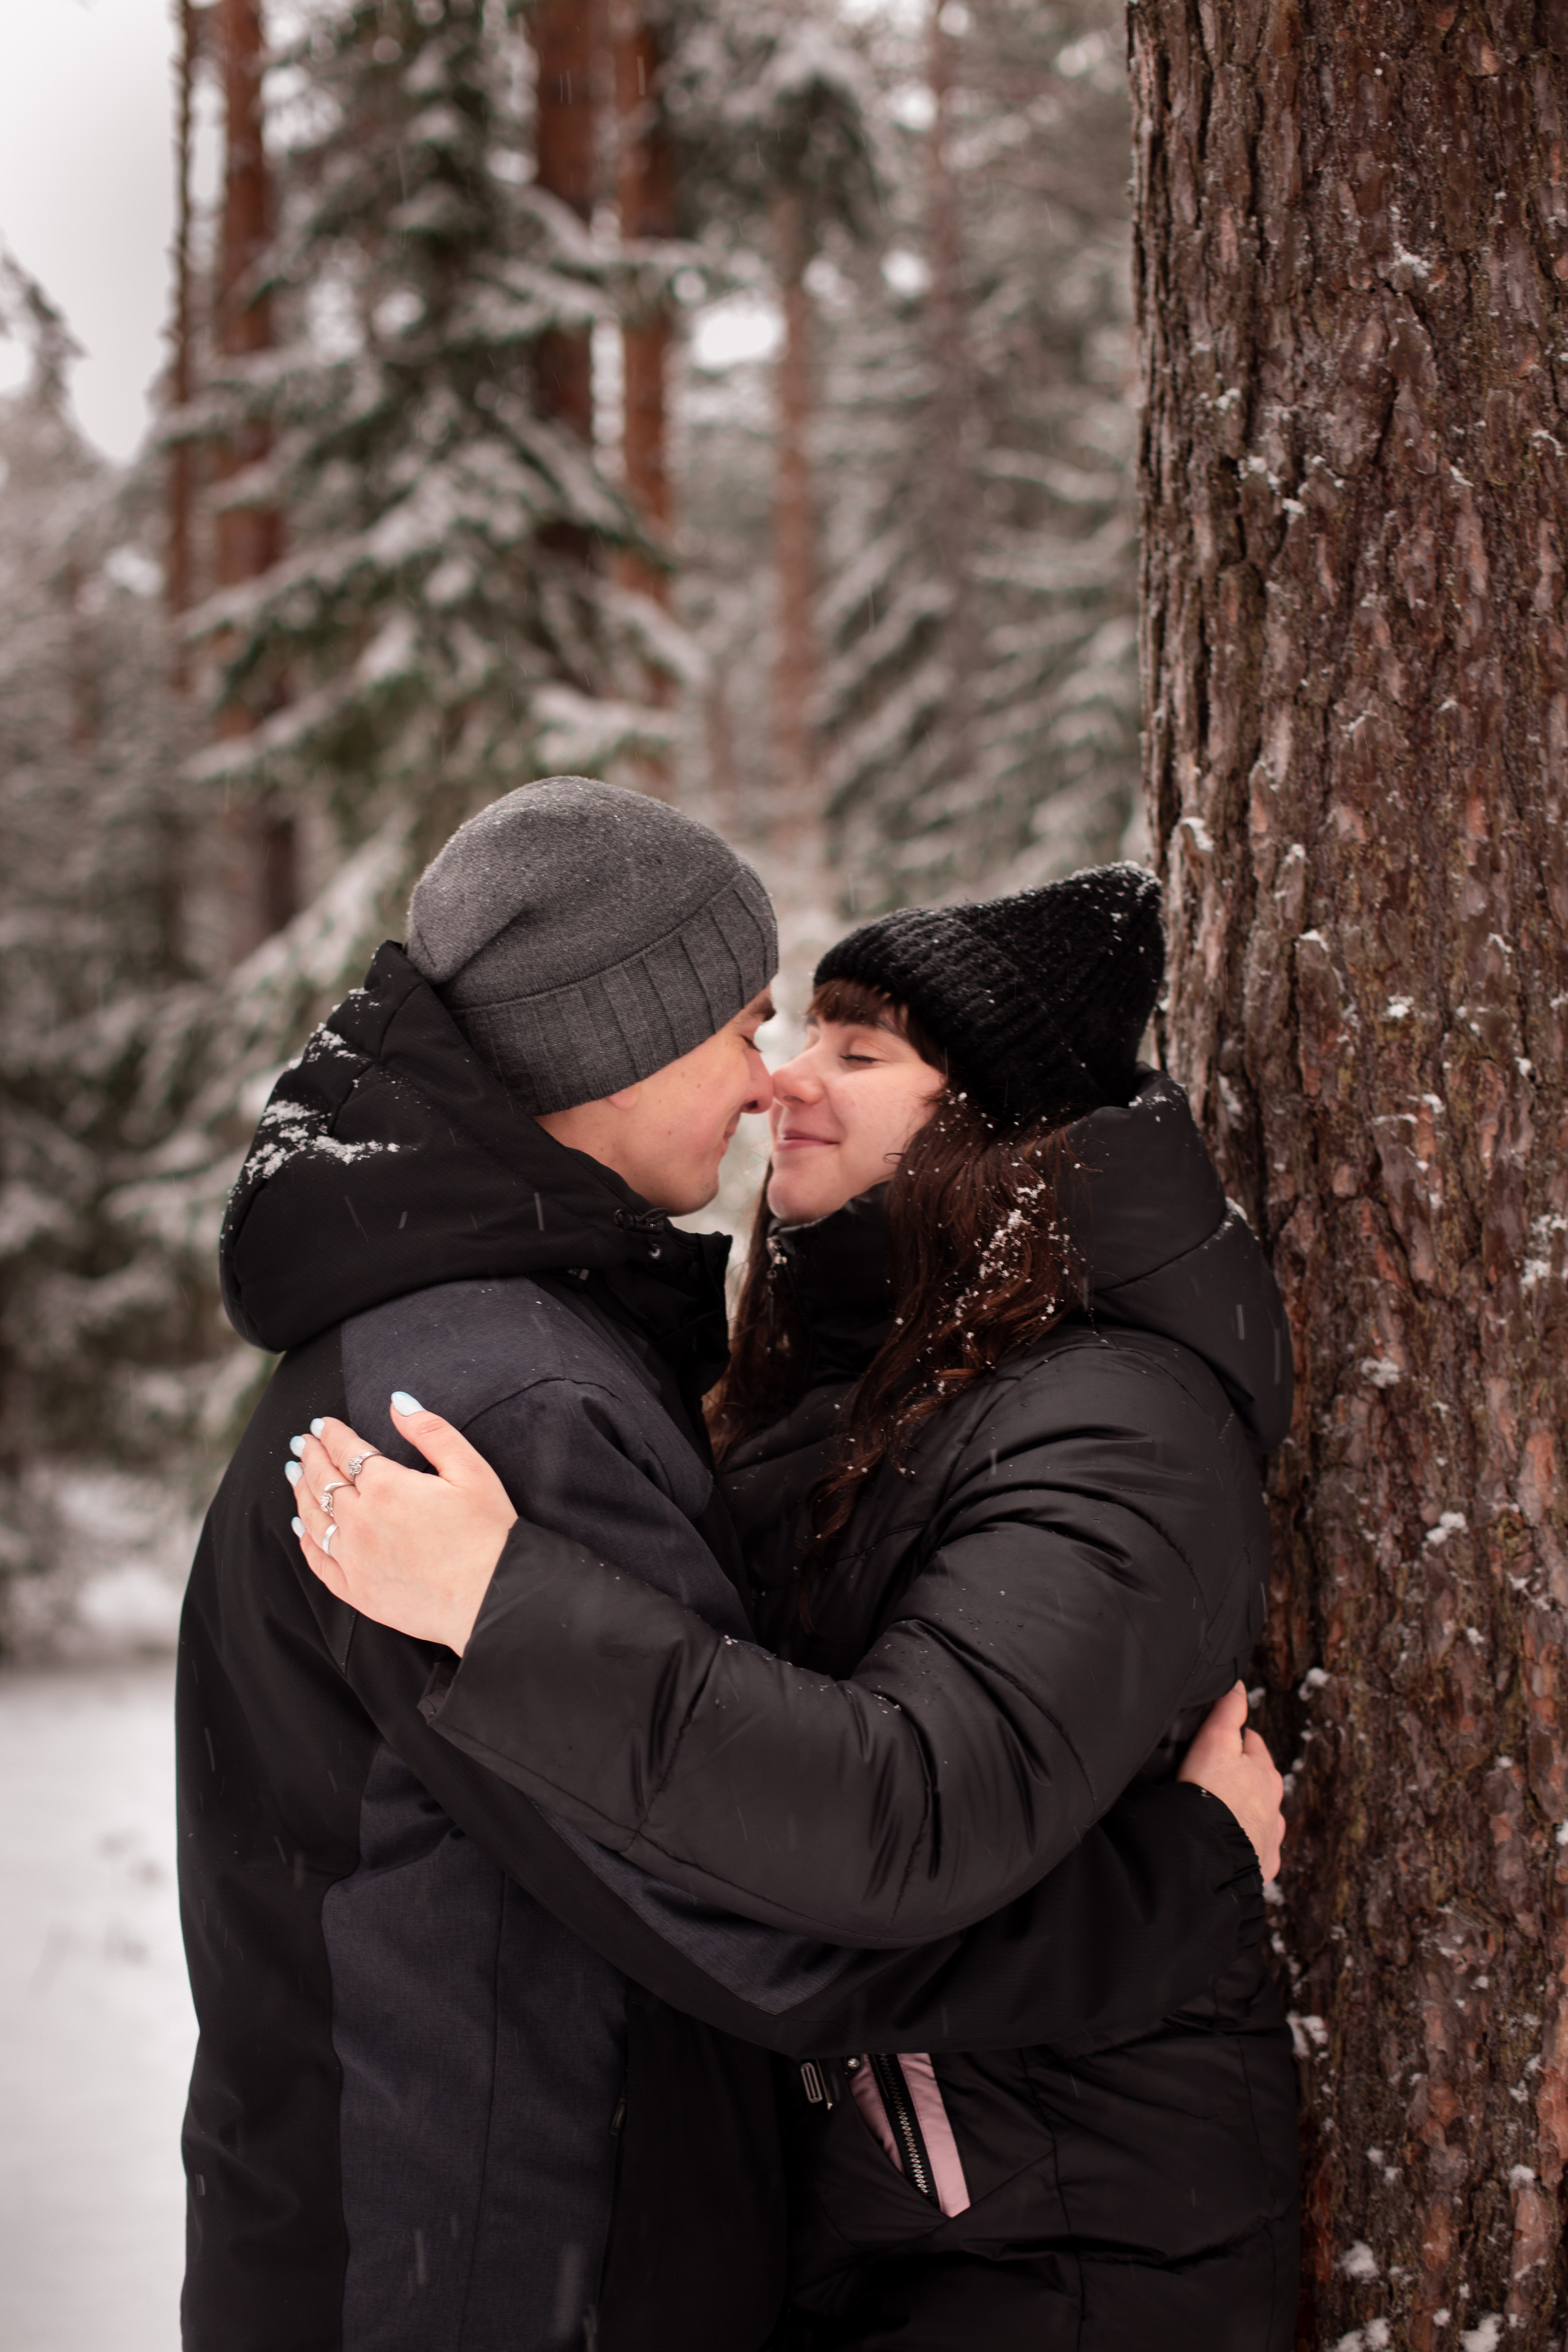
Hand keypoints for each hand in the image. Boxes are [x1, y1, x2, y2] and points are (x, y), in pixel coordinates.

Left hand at [289, 1398, 516, 1653]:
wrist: (493, 1599)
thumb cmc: (488, 1534)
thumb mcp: (470, 1470)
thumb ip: (431, 1432)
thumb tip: (398, 1402)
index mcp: (386, 1487)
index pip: (347, 1451)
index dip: (332, 1434)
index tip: (321, 1424)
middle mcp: (360, 1521)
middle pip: (323, 1481)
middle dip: (311, 1457)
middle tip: (302, 1443)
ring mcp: (354, 1558)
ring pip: (314, 1518)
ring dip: (301, 1492)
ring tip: (295, 1475)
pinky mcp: (357, 1591)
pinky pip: (319, 1562)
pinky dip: (305, 1542)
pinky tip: (301, 1530)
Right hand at [1177, 1682, 1284, 1881]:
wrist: (1209, 1856)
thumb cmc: (1210, 1796)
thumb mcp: (1215, 1741)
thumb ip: (1228, 1711)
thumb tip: (1238, 1685)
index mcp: (1266, 1773)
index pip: (1252, 1744)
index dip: (1234, 1738)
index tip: (1218, 1740)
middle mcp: (1275, 1806)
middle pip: (1260, 1782)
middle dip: (1242, 1776)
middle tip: (1213, 1776)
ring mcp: (1270, 1838)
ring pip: (1260, 1816)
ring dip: (1244, 1812)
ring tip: (1218, 1813)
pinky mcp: (1262, 1865)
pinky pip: (1253, 1849)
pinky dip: (1242, 1843)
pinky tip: (1224, 1844)